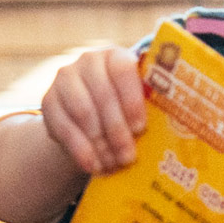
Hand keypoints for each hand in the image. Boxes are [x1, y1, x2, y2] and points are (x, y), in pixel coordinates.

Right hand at [37, 47, 145, 176]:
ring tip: (113, 164)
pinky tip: (92, 165)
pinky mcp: (49, 100)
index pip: (123, 71)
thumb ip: (151, 108)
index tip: (140, 129)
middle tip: (128, 157)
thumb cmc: (125, 109)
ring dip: (100, 142)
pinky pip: (63, 126)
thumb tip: (174, 129)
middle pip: (103, 96)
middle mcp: (88, 61)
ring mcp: (66, 78)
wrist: (90, 115)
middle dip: (117, 131)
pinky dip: (80, 149)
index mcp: (116, 56)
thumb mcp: (138, 104)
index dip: (132, 100)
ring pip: (83, 112)